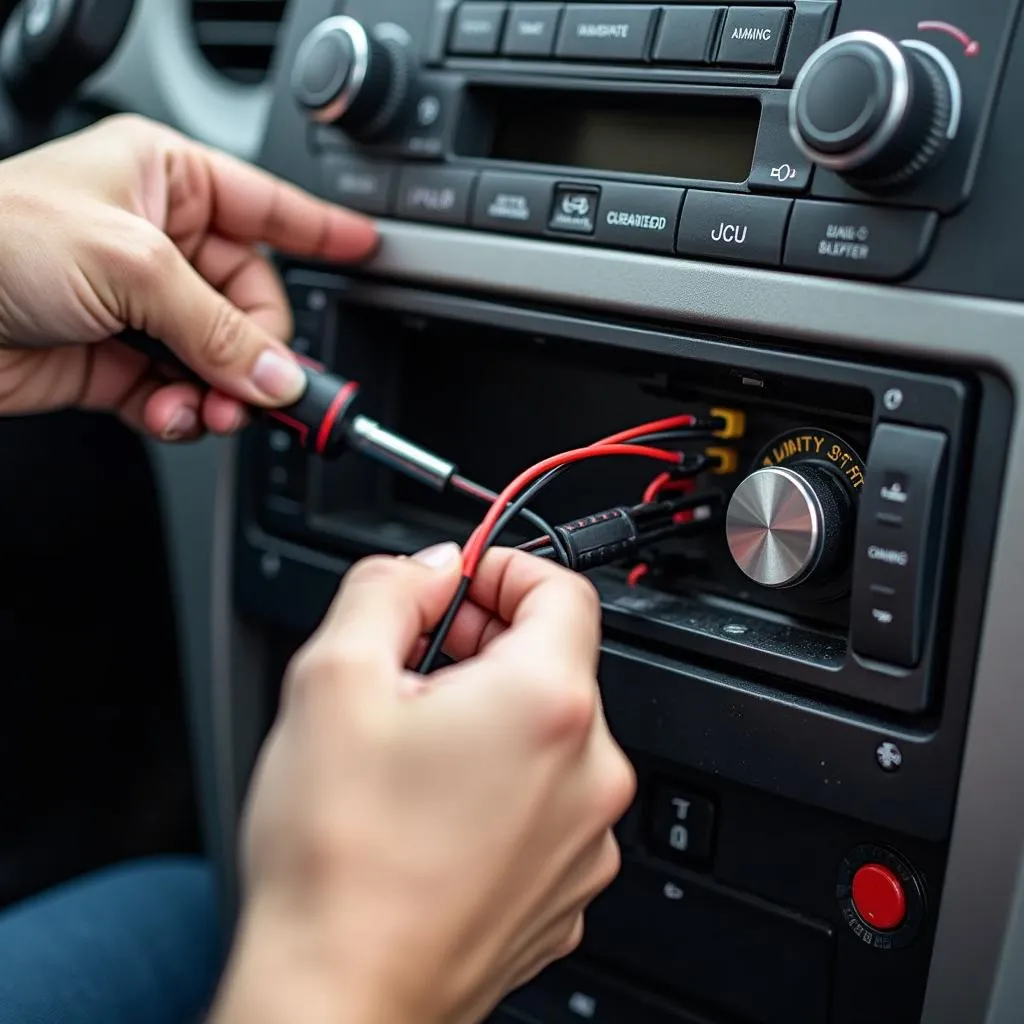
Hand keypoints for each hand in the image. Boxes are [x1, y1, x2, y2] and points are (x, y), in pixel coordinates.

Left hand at [0, 113, 376, 437]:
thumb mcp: (130, 264)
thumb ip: (219, 328)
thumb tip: (280, 377)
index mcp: (166, 181)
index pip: (267, 208)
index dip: (321, 233)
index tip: (367, 252)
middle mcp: (156, 242)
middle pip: (251, 305)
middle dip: (258, 354)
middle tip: (266, 387)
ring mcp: (138, 307)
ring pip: (221, 360)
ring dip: (224, 393)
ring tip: (211, 409)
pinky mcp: (116, 363)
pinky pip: (182, 395)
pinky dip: (185, 414)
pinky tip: (173, 415)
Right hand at [211, 544, 634, 1023]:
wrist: (339, 1001)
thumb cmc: (337, 859)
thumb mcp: (331, 679)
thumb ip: (386, 591)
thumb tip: (426, 570)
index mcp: (547, 705)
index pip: (561, 590)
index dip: (505, 568)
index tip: (463, 582)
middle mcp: (589, 772)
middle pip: (554, 662)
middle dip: (486, 643)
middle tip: (414, 662)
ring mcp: (584, 839)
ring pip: (548, 735)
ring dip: (490, 715)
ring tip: (412, 743)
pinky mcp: (565, 889)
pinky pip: (546, 802)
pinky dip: (502, 780)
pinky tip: (433, 804)